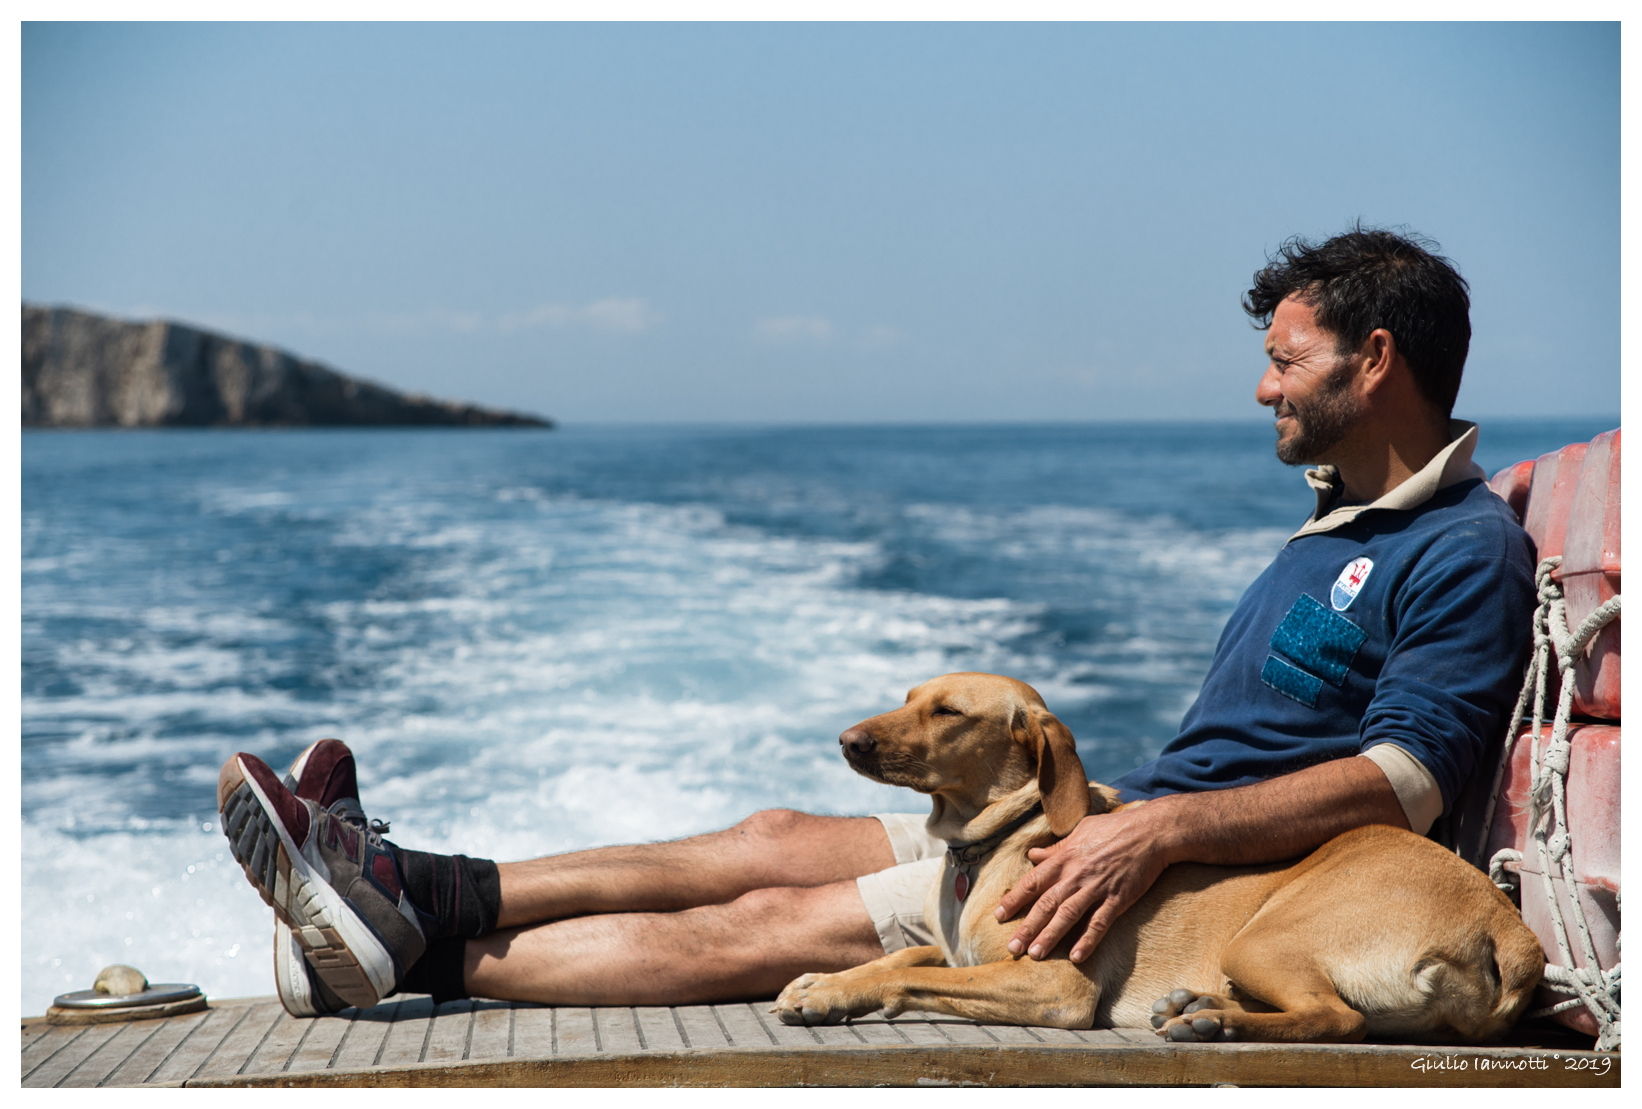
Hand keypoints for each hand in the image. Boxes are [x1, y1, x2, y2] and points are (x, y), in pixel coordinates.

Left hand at [992, 802, 1173, 963]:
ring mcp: (1096, 888)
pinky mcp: (1118, 899)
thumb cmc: (1114, 829)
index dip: (1014, 899)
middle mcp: (1076, 874)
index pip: (1033, 882)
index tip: (998, 915)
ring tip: (1035, 955)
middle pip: (1046, 903)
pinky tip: (1076, 957)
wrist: (1150, 833)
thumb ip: (1055, 849)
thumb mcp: (1079, 831)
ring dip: (1050, 936)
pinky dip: (1087, 940)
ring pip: (1068, 915)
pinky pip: (1099, 923)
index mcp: (1064, 858)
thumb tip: (1033, 854)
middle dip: (1027, 927)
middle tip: (1012, 947)